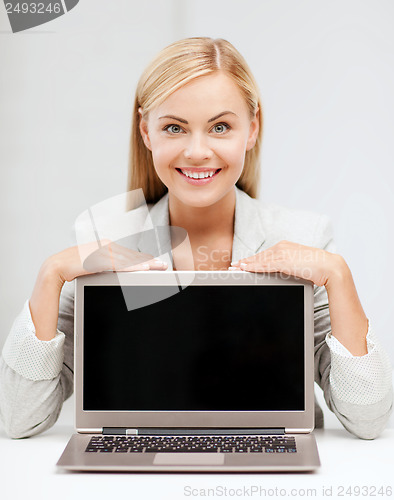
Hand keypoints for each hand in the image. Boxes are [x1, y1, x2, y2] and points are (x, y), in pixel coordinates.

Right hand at [48, 238, 167, 284]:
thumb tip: (121, 270)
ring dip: (143, 264)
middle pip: (131, 255)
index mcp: (106, 246)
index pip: (129, 254)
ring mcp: (102, 251)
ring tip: (157, 268)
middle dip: (148, 261)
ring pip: (128, 259)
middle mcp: (106, 246)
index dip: (144, 259)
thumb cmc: (75, 268)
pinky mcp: (98, 259)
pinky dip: (132, 267)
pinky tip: (143, 269)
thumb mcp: (95, 265)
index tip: (157, 263)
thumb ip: (108, 266)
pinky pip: (119, 264)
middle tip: (164, 266)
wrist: (56, 267)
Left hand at [229, 240, 343, 286]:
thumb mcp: (299, 264)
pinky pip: (264, 265)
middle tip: (232, 267)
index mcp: (286, 246)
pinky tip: (245, 269)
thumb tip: (281, 271)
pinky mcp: (283, 261)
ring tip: (234, 269)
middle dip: (245, 262)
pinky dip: (253, 267)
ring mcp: (282, 253)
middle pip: (259, 256)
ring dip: (246, 265)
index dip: (252, 259)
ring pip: (259, 260)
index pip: (265, 254)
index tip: (242, 263)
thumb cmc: (318, 267)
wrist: (330, 267)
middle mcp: (282, 247)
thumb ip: (288, 265)